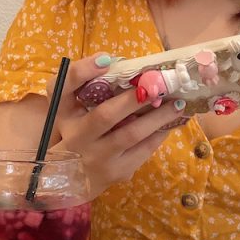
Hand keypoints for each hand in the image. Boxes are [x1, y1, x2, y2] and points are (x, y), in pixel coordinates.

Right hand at [48, 54, 184, 198]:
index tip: (106, 59)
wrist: (67, 180)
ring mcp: (96, 158)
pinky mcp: (115, 172)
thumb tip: (112, 61)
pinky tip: (170, 124)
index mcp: (61, 115)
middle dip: (134, 98)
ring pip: (130, 135)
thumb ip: (82, 87)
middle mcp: (75, 137)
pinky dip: (158, 135)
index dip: (83, 72)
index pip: (62, 88)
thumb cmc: (73, 135)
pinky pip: (142, 151)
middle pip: (105, 115)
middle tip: (158, 84)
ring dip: (157, 118)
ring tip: (177, 105)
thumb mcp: (68, 112)